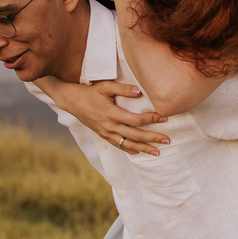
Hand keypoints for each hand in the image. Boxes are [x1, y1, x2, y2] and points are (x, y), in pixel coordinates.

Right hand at [51, 79, 168, 154]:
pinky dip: (129, 150)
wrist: (70, 99)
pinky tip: (139, 152)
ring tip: (157, 152)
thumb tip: (139, 91)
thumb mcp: (104, 86)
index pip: (136, 120)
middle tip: (168, 140)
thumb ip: (122, 89)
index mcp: (112, 113)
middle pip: (135, 135)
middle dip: (152, 138)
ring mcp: (105, 132)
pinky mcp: (102, 135)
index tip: (165, 118)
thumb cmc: (88, 90)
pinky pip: (118, 145)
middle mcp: (109, 126)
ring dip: (143, 148)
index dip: (151, 119)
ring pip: (128, 144)